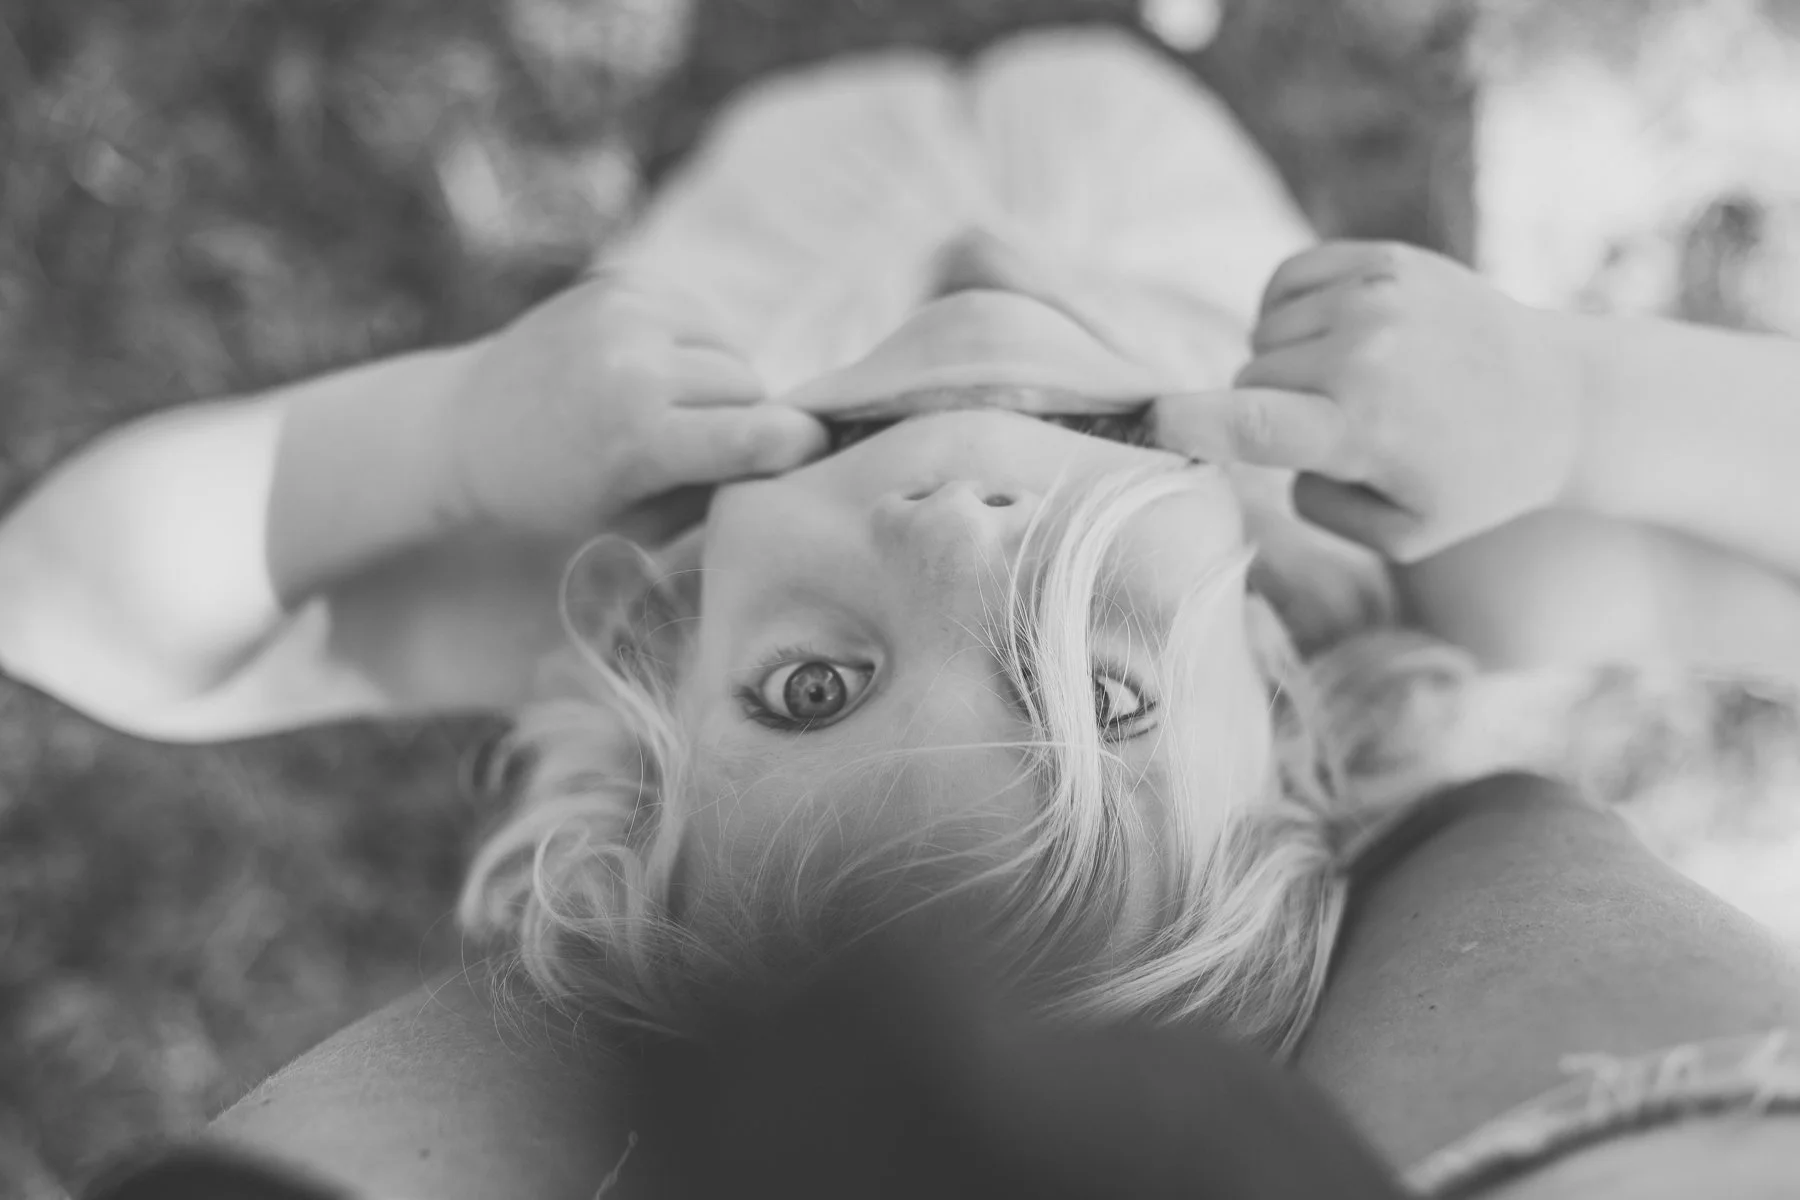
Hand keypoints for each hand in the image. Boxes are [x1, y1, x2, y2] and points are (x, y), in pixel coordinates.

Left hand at [438, 279, 826, 543]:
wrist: (463, 427)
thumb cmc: (553, 496)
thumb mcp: (635, 521)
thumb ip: (716, 491)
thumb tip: (793, 458)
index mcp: (637, 436)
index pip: (763, 435)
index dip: (798, 450)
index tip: (807, 460)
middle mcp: (635, 361)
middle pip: (753, 390)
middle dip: (747, 421)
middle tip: (705, 449)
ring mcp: (627, 312)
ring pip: (734, 352)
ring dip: (723, 384)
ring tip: (673, 410)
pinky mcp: (624, 283)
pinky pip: (704, 321)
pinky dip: (695, 350)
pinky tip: (653, 372)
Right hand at [1152, 241, 1587, 561]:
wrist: (1563, 399)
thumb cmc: (1474, 482)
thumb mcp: (1401, 536)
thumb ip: (1318, 502)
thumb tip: (1275, 443)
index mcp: (1366, 427)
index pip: (1255, 421)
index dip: (1191, 422)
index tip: (1153, 418)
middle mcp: (1366, 350)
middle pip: (1247, 381)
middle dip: (1267, 411)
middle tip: (1336, 433)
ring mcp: (1377, 294)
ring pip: (1262, 334)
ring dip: (1283, 363)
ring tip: (1346, 386)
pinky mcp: (1384, 259)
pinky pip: (1284, 281)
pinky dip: (1290, 312)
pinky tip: (1335, 338)